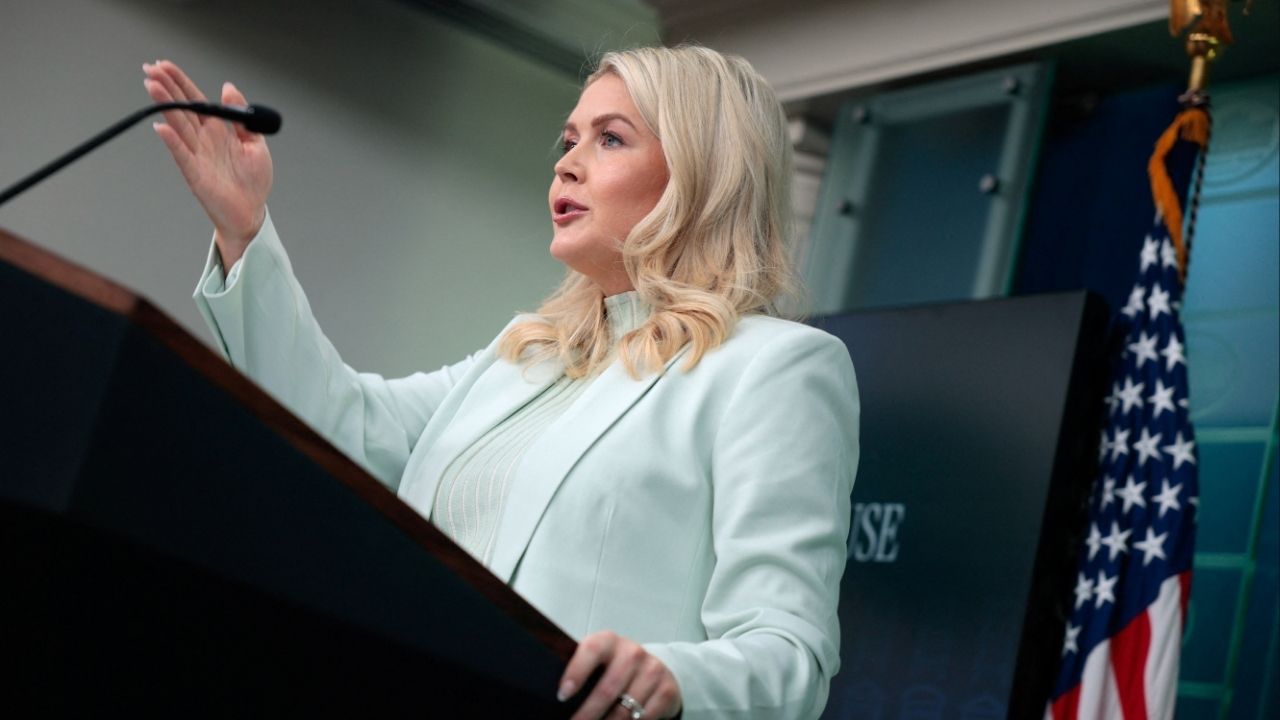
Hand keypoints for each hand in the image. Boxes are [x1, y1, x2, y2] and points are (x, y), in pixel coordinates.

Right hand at [142, 59, 272, 266]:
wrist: (251, 212)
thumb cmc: (253, 181)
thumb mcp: (255, 143)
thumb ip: (242, 116)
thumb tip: (229, 88)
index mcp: (218, 130)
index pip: (196, 100)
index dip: (181, 83)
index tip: (165, 66)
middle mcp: (204, 139)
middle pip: (182, 108)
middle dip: (167, 87)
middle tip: (150, 69)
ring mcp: (197, 154)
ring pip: (178, 125)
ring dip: (165, 106)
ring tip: (151, 86)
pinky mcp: (195, 173)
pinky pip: (181, 154)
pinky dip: (172, 141)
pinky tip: (161, 127)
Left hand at [560, 631, 681, 719]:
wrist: (657, 668)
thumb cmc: (617, 667)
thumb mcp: (600, 661)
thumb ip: (583, 670)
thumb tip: (559, 695)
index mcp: (609, 641)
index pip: (592, 650)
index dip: (576, 672)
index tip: (562, 695)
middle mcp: (632, 653)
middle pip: (607, 690)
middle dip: (587, 715)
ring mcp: (652, 671)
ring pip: (625, 711)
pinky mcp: (666, 690)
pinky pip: (643, 719)